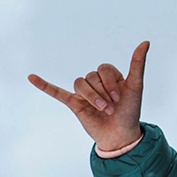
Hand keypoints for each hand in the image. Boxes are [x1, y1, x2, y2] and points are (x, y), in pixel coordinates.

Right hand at [28, 41, 149, 150]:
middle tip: (112, 107)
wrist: (121, 135)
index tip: (120, 97)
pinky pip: (56, 92)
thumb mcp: (136, 86)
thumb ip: (138, 64)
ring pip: (80, 84)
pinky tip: (31, 77)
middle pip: (91, 77)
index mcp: (109, 76)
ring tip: (103, 110)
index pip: (103, 69)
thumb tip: (146, 41)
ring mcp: (84, 93)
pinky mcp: (74, 104)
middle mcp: (96, 82)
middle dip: (103, 93)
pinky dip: (44, 85)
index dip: (111, 83)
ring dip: (92, 97)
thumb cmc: (130, 110)